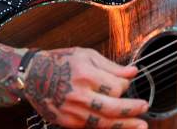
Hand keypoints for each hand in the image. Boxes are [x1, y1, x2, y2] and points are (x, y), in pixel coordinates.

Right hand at [22, 47, 147, 127]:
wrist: (31, 76)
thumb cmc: (60, 61)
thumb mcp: (86, 55)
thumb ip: (111, 66)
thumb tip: (133, 72)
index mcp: (85, 75)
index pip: (116, 87)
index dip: (125, 86)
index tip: (125, 84)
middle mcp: (79, 95)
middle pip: (112, 108)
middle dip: (131, 110)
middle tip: (145, 108)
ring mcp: (72, 111)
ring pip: (103, 123)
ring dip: (124, 126)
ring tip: (141, 127)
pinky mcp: (67, 122)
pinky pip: (91, 127)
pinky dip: (106, 128)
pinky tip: (118, 127)